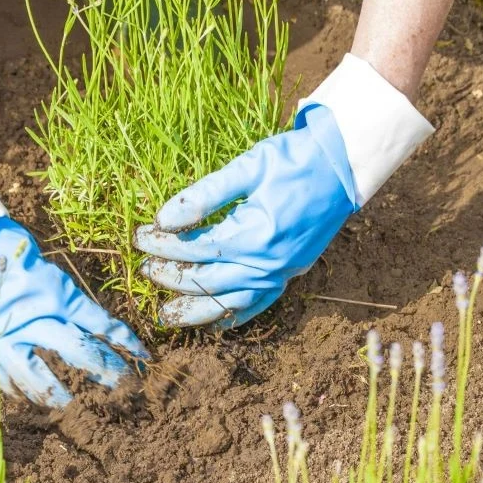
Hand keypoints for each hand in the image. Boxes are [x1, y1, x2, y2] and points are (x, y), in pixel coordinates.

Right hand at [0, 135, 146, 407]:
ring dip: (60, 393)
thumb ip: (61, 295)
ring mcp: (8, 339)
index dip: (126, 342)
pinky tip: (29, 397)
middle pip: (82, 353)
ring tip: (70, 403)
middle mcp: (38, 320)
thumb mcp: (41, 265)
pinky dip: (19, 389)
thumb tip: (81, 317)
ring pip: (42, 377)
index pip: (102, 324)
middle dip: (106, 371)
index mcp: (57, 295)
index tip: (145, 356)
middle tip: (123, 384)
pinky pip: (6, 379)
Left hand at [134, 104, 355, 328]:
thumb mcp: (248, 167)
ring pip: (231, 302)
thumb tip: (164, 218)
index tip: (140, 236)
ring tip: (166, 315)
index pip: (195, 248)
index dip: (163, 245)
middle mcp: (267, 262)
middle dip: (171, 277)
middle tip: (144, 271)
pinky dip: (235, 315)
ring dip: (195, 311)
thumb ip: (205, 195)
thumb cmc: (294, 160)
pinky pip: (259, 304)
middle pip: (207, 280)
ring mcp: (282, 272)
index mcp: (254, 233)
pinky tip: (214, 322)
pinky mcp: (291, 273)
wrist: (342, 167)